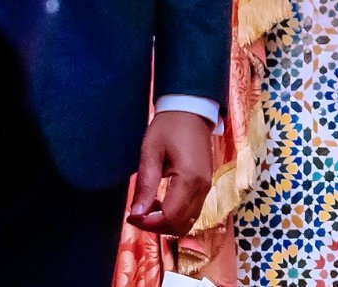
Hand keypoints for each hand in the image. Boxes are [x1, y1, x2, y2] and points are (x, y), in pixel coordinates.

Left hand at [127, 109, 217, 234]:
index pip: (170, 217)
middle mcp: (203, 187)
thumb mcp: (151, 152)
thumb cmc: (168, 127)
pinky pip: (192, 211)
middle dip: (157, 226)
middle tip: (137, 214)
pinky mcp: (206, 185)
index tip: (131, 216)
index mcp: (190, 179)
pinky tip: (160, 202)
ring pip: (188, 222)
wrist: (192, 110)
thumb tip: (137, 213)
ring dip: (166, 222)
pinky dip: (175, 215)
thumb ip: (146, 184)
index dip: (149, 223)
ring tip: (148, 208)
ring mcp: (207, 187)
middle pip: (181, 224)